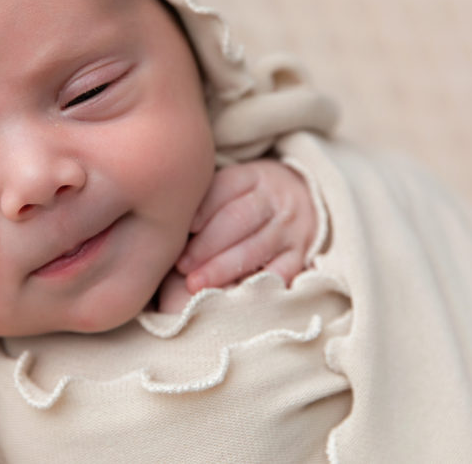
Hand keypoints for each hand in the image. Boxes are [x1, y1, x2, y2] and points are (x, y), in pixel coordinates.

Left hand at [176, 159, 316, 294]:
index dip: (203, 209)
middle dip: (207, 244)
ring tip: (195, 284)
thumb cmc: (247, 198)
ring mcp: (291, 228)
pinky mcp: (300, 254)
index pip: (227, 188)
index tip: (183, 229)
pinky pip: (282, 272)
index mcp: (254, 176)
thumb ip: (205, 201)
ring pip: (257, 247)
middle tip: (181, 265)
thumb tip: (169, 224)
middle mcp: (276, 199)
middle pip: (240, 219)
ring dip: (222, 268)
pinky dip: (258, 285)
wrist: (303, 199)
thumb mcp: (231, 186)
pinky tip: (233, 296)